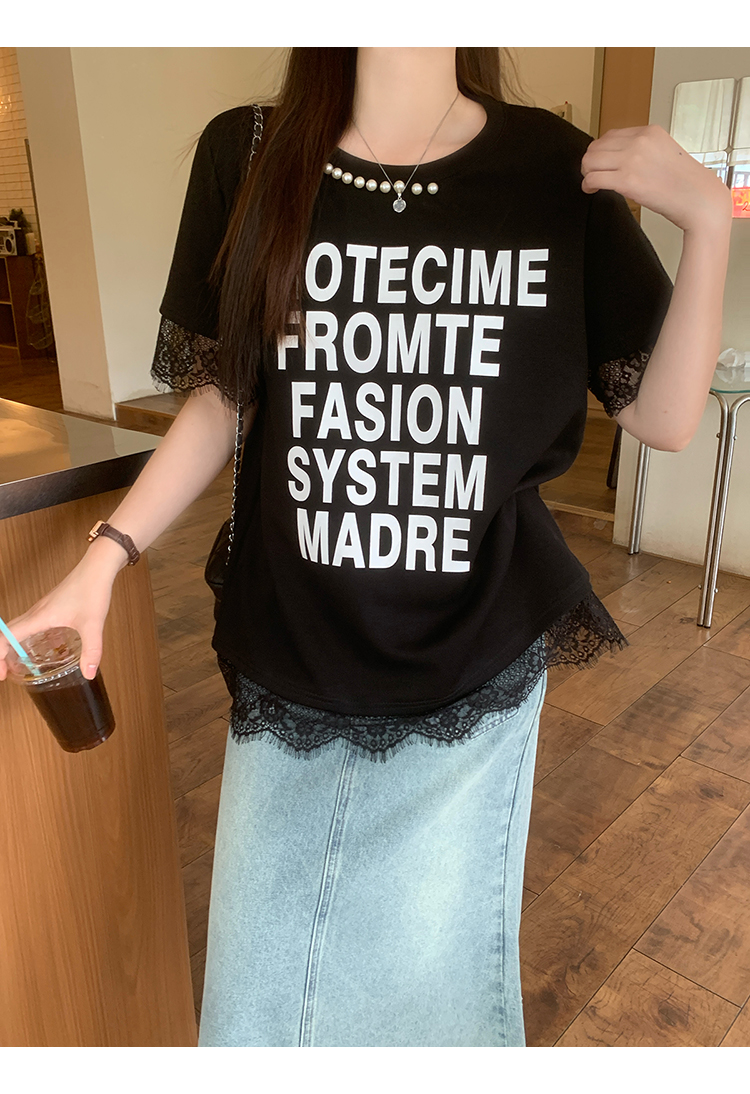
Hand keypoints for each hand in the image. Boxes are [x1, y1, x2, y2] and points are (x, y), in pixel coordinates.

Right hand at [0, 552, 116, 682]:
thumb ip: (92, 650)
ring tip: (13, 663)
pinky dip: (23, 636)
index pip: (6, 636)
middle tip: (3, 672)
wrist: (98, 567)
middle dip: (0, 653)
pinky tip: (37, 646)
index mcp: (40, 617)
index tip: (1, 673)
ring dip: (9, 644)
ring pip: (15, 626)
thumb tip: (89, 673)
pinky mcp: (49, 606)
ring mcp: (41, 608)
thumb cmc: (93, 589)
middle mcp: (36, 612)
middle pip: (5, 632)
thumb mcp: (93, 624)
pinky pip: (28, 623)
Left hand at [580, 124, 733, 233]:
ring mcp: (633, 159)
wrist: (699, 199)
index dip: (601, 150)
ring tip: (592, 181)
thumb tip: (620, 157)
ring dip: (587, 172)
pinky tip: (591, 189)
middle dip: (591, 161)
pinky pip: (594, 178)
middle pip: (597, 146)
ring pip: (590, 160)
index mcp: (650, 132)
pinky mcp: (627, 180)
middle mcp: (640, 141)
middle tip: (592, 172)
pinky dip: (587, 185)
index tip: (601, 161)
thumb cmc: (686, 183)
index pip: (612, 135)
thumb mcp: (666, 152)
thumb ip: (644, 150)